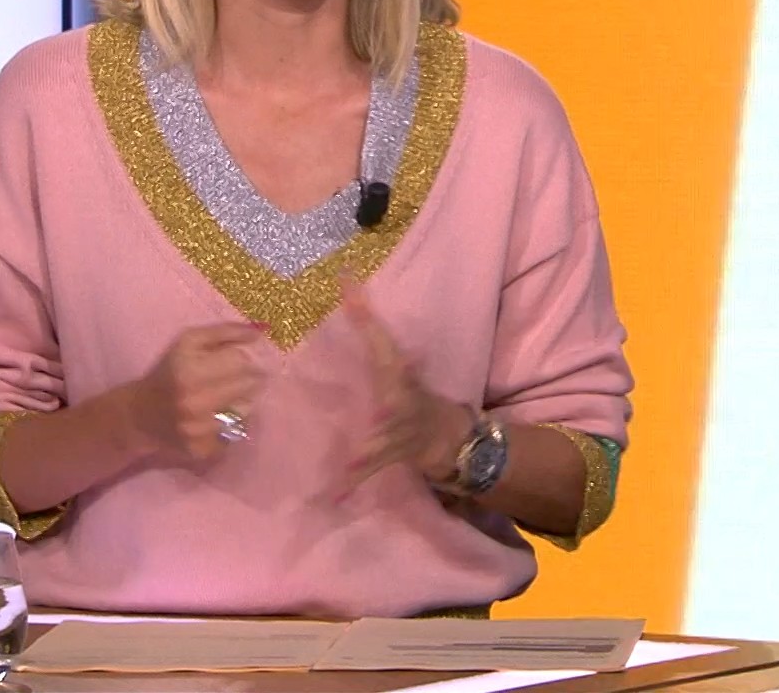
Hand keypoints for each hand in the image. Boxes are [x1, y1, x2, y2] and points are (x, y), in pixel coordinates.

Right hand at [107, 321, 266, 465]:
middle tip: (239, 380)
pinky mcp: (203, 450)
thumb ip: (224, 332)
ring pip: (246, 412)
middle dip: (250, 381)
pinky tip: (217, 418)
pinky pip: (235, 434)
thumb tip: (260, 332)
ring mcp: (200, 430)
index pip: (242, 362)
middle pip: (249, 387)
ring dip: (243, 404)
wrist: (139, 416)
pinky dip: (232, 426)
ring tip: (226, 398)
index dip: (249, 359)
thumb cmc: (168, 372)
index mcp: (191, 371)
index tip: (247, 361)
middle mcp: (195, 403)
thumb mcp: (188, 342)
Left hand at [339, 275, 475, 497]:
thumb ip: (367, 324)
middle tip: (379, 412)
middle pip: (393, 405)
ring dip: (369, 452)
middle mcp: (401, 404)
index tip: (348, 293)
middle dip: (386, 410)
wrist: (444, 433)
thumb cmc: (409, 390)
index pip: (380, 343)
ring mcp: (398, 434)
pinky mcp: (390, 456)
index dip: (365, 319)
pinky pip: (368, 472)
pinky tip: (335, 498)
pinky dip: (352, 484)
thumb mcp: (391, 358)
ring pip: (383, 443)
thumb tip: (345, 280)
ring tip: (353, 461)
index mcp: (397, 374)